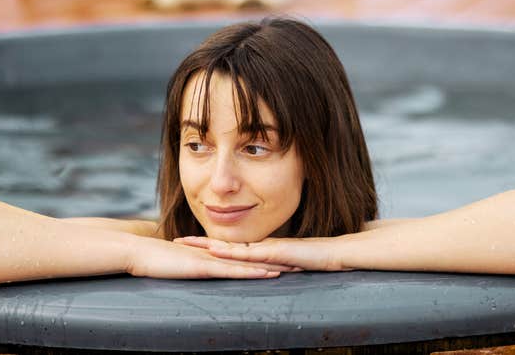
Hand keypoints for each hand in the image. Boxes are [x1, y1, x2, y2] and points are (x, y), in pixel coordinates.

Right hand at [126, 236, 295, 278]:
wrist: (135, 251)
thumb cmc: (151, 259)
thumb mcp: (177, 264)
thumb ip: (190, 266)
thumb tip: (197, 270)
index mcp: (211, 255)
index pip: (243, 256)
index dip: (264, 257)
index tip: (284, 259)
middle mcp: (215, 255)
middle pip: (252, 257)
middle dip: (277, 259)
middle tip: (301, 261)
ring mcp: (211, 260)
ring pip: (248, 263)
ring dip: (272, 265)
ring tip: (295, 268)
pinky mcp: (204, 267)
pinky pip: (233, 271)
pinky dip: (252, 272)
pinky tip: (268, 273)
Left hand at [173, 235, 353, 271]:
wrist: (337, 253)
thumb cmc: (317, 259)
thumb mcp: (291, 264)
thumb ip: (277, 266)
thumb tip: (267, 273)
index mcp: (261, 250)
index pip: (230, 248)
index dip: (210, 245)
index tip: (190, 244)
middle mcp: (260, 247)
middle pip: (224, 245)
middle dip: (200, 243)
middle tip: (177, 240)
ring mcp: (267, 248)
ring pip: (232, 247)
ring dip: (209, 246)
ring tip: (188, 244)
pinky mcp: (275, 252)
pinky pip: (250, 254)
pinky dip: (232, 253)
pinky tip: (217, 251)